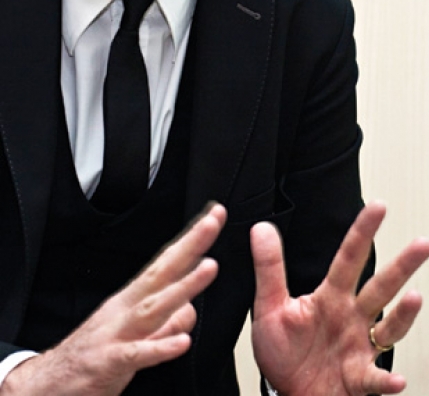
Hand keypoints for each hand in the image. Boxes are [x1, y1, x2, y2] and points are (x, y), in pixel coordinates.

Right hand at [3, 203, 226, 395]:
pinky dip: (159, 347)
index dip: (191, 239)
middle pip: (163, 271)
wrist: (48, 383)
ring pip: (155, 306)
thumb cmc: (94, 355)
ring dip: (184, 287)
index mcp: (133, 298)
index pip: (167, 262)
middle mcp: (126, 308)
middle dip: (191, 246)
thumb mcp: (134, 333)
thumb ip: (165, 321)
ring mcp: (117, 333)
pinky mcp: (109, 363)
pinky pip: (138, 355)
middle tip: (212, 222)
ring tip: (210, 268)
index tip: (213, 216)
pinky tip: (182, 342)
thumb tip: (192, 308)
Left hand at [250, 202, 428, 395]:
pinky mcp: (358, 379)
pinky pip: (375, 379)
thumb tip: (262, 228)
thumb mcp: (269, 306)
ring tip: (415, 298)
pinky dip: (386, 380)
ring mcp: (359, 348)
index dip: (363, 232)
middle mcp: (351, 318)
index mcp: (331, 297)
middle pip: (381, 286)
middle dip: (402, 265)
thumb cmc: (283, 353)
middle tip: (423, 244)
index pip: (349, 258)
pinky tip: (397, 379)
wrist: (287, 394)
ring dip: (404, 315)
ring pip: (389, 327)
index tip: (378, 207)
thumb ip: (269, 268)